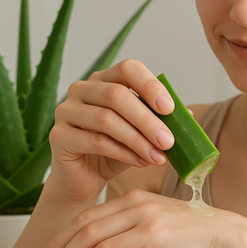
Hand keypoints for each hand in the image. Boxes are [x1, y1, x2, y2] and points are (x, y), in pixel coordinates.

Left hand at [34, 189, 246, 247]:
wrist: (224, 235)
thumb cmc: (194, 234)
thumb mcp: (159, 224)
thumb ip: (135, 227)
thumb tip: (111, 246)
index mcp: (134, 198)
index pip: (90, 215)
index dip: (65, 235)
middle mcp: (134, 202)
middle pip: (84, 223)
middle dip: (58, 247)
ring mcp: (141, 215)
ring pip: (90, 236)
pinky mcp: (149, 232)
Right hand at [49, 59, 174, 205]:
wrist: (84, 178)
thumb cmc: (115, 150)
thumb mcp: (141, 133)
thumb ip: (160, 121)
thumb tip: (188, 116)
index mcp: (104, 79)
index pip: (128, 69)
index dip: (150, 85)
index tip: (170, 108)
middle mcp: (82, 89)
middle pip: (117, 95)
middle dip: (148, 120)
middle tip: (169, 141)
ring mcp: (66, 110)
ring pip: (106, 119)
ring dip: (138, 140)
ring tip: (159, 157)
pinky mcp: (58, 136)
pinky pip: (94, 141)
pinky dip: (123, 153)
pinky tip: (141, 162)